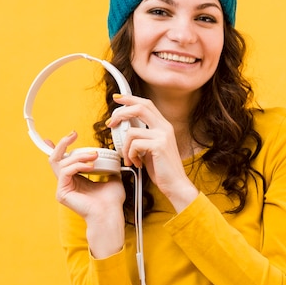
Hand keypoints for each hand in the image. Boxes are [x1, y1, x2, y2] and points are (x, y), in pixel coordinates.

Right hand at [47, 131, 124, 219]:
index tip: (69, 135)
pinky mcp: (62, 192)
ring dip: (79, 156)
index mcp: (75, 179)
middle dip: (63, 143)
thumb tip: (114, 158)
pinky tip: (90, 166)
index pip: (63, 160)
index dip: (61, 146)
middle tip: (73, 135)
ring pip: (62, 162)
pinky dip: (78, 165)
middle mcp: (66, 183)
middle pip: (55, 158)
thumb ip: (108, 167)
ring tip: (94, 156)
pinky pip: (66, 171)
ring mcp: (62, 188)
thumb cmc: (111, 201)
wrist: (110, 214)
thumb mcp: (112, 178)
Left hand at [107, 94, 197, 211]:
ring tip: (129, 158)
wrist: (175, 185)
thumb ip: (142, 136)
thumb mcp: (150, 148)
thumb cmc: (162, 169)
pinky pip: (134, 144)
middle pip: (140, 107)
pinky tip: (137, 163)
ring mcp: (163, 135)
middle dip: (120, 113)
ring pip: (132, 131)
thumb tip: (124, 128)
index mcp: (163, 126)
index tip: (117, 99)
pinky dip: (130, 155)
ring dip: (124, 147)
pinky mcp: (158, 146)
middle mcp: (164, 127)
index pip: (145, 104)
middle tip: (110, 123)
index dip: (130, 99)